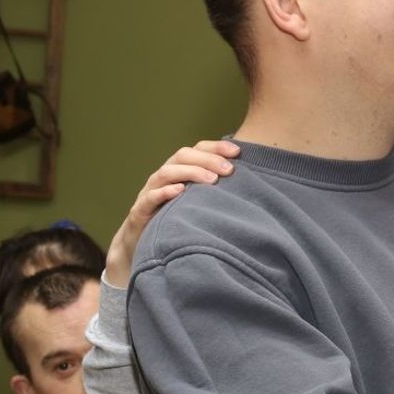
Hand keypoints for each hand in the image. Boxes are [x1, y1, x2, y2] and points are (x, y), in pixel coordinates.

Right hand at [105, 140, 239, 286]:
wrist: (144, 246)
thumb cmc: (178, 219)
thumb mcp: (199, 201)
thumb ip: (217, 190)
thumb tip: (251, 183)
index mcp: (180, 170)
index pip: (197, 149)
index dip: (216, 147)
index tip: (238, 152)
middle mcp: (165, 177)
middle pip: (183, 156)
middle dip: (207, 159)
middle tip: (229, 170)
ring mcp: (151, 192)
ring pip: (167, 172)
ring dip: (190, 172)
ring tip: (211, 179)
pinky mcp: (141, 210)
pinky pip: (150, 197)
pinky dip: (165, 192)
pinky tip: (180, 191)